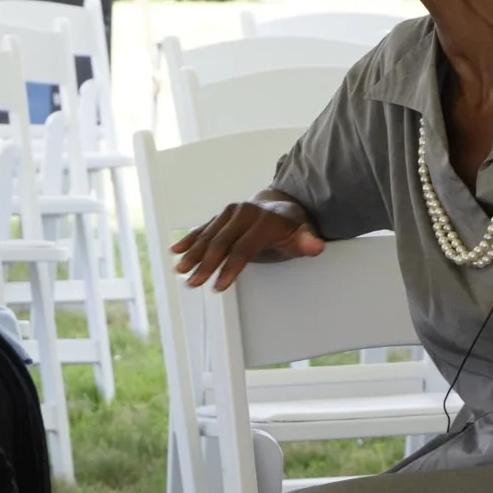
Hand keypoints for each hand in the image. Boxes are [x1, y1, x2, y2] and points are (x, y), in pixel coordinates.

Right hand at [172, 196, 324, 290]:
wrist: (281, 206)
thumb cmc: (291, 227)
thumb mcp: (303, 235)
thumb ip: (307, 242)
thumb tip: (315, 246)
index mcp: (263, 220)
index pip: (243, 247)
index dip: (230, 268)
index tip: (219, 286)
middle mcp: (243, 213)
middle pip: (221, 242)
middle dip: (205, 264)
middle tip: (193, 283)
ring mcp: (230, 213)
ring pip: (208, 235)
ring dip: (193, 254)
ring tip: (180, 271)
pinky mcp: (221, 216)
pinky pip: (203, 228)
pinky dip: (189, 239)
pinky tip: (176, 249)